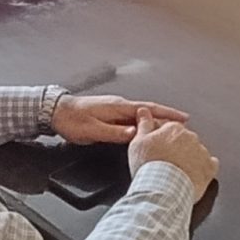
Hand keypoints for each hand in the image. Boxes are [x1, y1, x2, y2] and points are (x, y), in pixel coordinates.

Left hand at [53, 93, 186, 145]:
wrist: (55, 111)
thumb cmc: (72, 120)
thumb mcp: (92, 130)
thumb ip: (114, 133)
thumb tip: (135, 133)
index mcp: (118, 107)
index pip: (148, 109)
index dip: (167, 113)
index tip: (183, 118)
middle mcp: (119, 105)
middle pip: (149, 111)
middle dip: (167, 117)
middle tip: (184, 126)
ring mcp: (115, 109)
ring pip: (142, 115)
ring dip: (157, 120)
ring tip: (171, 130)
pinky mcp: (111, 114)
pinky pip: (133, 118)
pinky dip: (145, 123)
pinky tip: (148, 130)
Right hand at [128, 110, 217, 192]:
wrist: (162, 189)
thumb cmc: (149, 167)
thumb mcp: (138, 142)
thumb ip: (144, 124)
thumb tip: (144, 111)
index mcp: (174, 129)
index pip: (169, 129)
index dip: (162, 140)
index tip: (157, 150)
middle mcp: (190, 137)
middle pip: (184, 140)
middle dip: (176, 149)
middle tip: (165, 163)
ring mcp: (201, 152)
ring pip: (197, 152)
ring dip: (189, 159)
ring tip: (177, 172)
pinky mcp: (209, 168)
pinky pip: (211, 164)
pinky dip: (203, 169)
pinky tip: (193, 175)